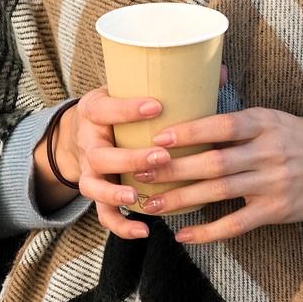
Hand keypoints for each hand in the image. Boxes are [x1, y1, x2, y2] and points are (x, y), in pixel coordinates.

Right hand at [40, 67, 237, 240]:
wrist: (82, 132)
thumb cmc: (116, 109)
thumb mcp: (128, 90)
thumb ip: (168, 84)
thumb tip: (220, 71)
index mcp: (94, 110)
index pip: (106, 109)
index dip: (128, 109)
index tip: (157, 106)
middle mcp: (87, 142)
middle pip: (100, 154)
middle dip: (131, 157)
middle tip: (161, 157)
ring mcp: (89, 171)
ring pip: (94, 186)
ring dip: (116, 193)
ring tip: (138, 197)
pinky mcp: (96, 193)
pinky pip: (103, 214)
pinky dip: (121, 225)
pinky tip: (143, 230)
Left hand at [124, 106, 302, 243]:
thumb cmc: (296, 137)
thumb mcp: (270, 117)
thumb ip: (234, 117)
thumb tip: (196, 93)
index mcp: (262, 123)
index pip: (221, 124)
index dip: (189, 131)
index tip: (157, 137)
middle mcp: (266, 151)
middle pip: (213, 161)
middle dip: (174, 168)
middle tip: (141, 171)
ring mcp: (271, 182)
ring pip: (219, 192)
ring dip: (182, 199)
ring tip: (151, 204)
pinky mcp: (276, 210)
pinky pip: (237, 224)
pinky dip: (209, 231)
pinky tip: (184, 235)